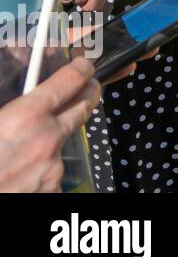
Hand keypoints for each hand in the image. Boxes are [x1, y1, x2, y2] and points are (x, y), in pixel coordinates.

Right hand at [0, 58, 98, 192]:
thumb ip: (11, 111)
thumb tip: (22, 105)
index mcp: (26, 117)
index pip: (70, 81)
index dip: (81, 71)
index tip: (85, 66)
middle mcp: (48, 139)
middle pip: (83, 109)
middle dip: (87, 96)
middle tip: (87, 89)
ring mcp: (54, 167)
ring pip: (61, 146)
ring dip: (50, 143)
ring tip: (23, 152)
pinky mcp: (54, 190)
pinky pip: (51, 174)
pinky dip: (40, 171)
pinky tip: (20, 177)